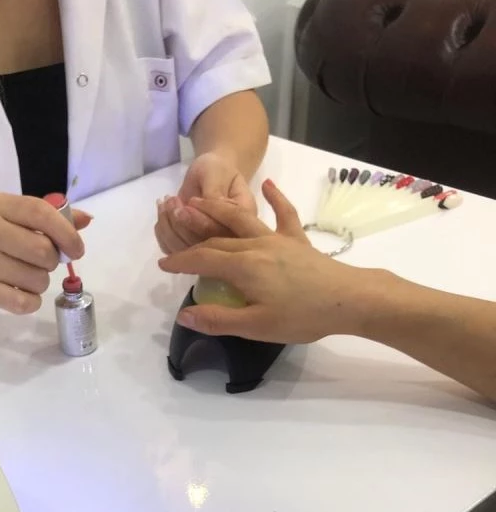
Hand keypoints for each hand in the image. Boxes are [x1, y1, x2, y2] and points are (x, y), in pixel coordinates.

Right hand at [0, 193, 90, 313]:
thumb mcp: (10, 217)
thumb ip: (47, 218)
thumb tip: (85, 220)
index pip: (41, 213)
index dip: (66, 233)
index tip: (76, 250)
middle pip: (42, 251)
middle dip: (51, 262)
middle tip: (42, 263)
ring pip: (36, 279)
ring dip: (40, 283)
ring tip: (25, 277)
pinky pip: (23, 302)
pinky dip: (31, 301)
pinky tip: (22, 294)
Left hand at [155, 150, 256, 254]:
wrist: (210, 174)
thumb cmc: (217, 169)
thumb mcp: (216, 174)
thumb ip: (212, 193)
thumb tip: (199, 210)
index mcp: (244, 220)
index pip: (221, 229)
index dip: (199, 221)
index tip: (183, 206)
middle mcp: (230, 239)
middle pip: (202, 246)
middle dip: (180, 224)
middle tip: (170, 201)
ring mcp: (211, 247)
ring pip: (185, 250)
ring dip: (168, 227)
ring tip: (165, 203)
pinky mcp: (193, 247)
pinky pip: (174, 249)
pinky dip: (162, 233)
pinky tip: (161, 214)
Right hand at [159, 180, 367, 343]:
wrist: (348, 299)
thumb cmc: (301, 316)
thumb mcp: (256, 326)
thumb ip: (218, 319)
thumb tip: (184, 315)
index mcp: (243, 267)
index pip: (202, 260)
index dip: (180, 262)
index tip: (163, 266)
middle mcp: (255, 246)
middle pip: (217, 239)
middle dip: (191, 237)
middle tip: (172, 234)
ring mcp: (277, 239)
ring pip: (241, 219)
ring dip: (218, 209)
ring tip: (198, 200)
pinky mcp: (297, 240)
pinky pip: (284, 214)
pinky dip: (274, 198)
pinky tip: (266, 185)